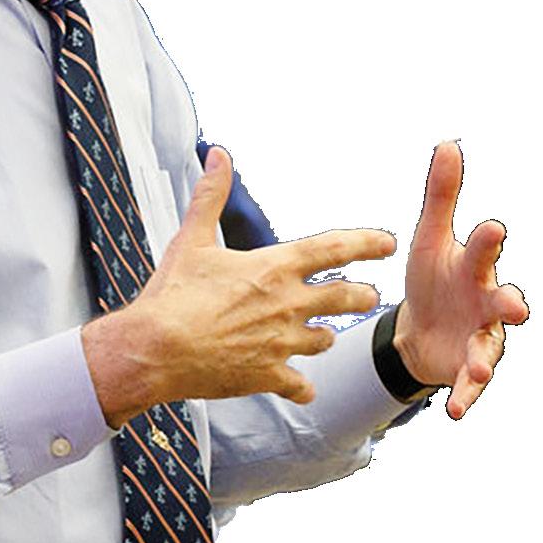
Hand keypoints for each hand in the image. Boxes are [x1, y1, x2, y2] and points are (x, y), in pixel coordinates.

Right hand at [82, 148, 396, 426]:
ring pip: (324, 340)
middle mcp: (287, 305)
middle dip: (362, 296)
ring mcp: (280, 343)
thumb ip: (210, 196)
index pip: (333, 249)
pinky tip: (301, 388)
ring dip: (325, 336)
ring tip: (323, 336)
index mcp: (273, 267)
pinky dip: (301, 387)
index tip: (387, 243)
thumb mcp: (191, 238)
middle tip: (369, 295)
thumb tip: (219, 155)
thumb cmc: (171, 294)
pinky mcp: (267, 376)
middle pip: (345, 298)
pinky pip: (299, 385)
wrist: (154, 349)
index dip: (366, 243)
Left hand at [394, 141, 528, 419]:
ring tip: (478, 369)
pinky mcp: (465, 367)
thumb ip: (440, 196)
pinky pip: (469, 384)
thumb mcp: (429, 236)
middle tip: (515, 309)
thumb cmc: (433, 275)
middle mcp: (484, 303)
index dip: (488, 240)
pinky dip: (464, 396)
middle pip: (502, 302)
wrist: (420, 323)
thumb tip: (448, 144)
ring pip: (489, 349)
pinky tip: (455, 411)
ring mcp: (478, 337)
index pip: (484, 251)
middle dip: (509, 305)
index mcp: (473, 268)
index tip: (490, 227)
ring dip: (484, 360)